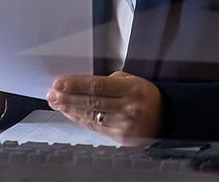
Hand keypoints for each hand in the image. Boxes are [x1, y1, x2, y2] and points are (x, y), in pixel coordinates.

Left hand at [45, 71, 161, 141]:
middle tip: (52, 93)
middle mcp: (129, 108)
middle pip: (91, 102)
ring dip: (70, 109)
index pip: (98, 86)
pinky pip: (95, 127)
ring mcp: (125, 125)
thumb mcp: (132, 80)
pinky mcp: (121, 138)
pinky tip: (69, 113)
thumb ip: (109, 80)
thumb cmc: (145, 95)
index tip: (59, 83)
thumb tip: (81, 82)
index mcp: (133, 89)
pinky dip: (79, 119)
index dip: (76, 85)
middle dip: (68, 98)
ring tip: (56, 102)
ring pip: (91, 116)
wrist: (165, 118)